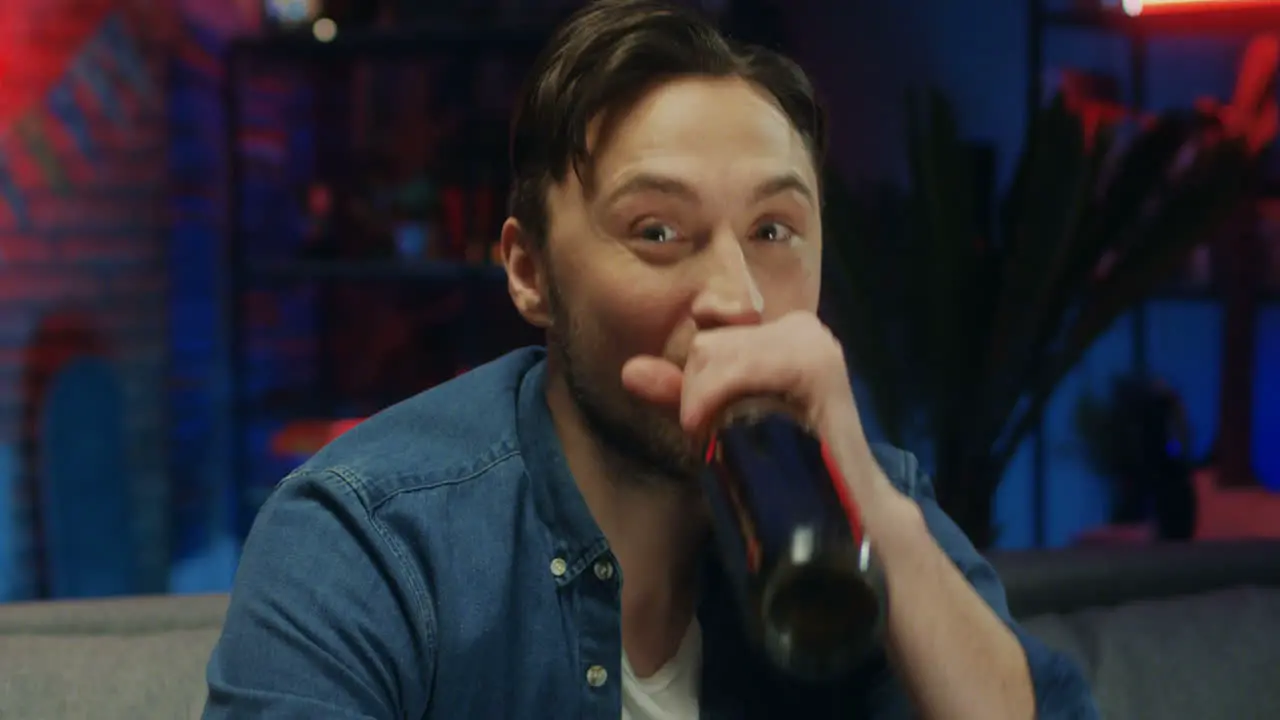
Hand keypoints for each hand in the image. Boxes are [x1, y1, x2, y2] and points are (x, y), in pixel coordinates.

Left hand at [620, 311, 894, 504]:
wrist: (839, 514)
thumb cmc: (780, 471)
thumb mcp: (721, 422)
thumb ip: (681, 393)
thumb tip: (630, 370)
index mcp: (779, 334)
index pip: (709, 329)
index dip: (699, 378)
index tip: (705, 418)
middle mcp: (798, 328)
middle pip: (705, 344)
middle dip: (700, 397)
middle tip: (731, 440)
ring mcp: (810, 341)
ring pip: (712, 352)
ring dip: (706, 405)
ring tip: (738, 442)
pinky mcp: (815, 363)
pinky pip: (737, 366)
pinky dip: (716, 398)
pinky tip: (723, 431)